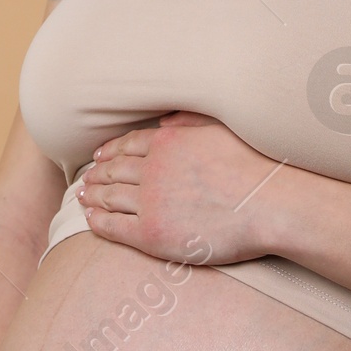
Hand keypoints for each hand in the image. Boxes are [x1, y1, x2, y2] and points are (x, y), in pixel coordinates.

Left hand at [77, 110, 284, 266]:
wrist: (268, 204)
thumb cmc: (253, 167)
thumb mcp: (220, 129)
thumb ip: (189, 121)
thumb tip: (166, 117)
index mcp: (167, 141)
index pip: (128, 145)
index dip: (110, 151)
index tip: (99, 157)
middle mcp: (152, 168)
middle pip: (113, 170)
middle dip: (96, 175)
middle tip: (86, 180)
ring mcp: (150, 201)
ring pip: (109, 197)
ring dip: (92, 196)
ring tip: (83, 198)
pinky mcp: (151, 233)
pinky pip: (114, 227)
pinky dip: (98, 222)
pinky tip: (91, 220)